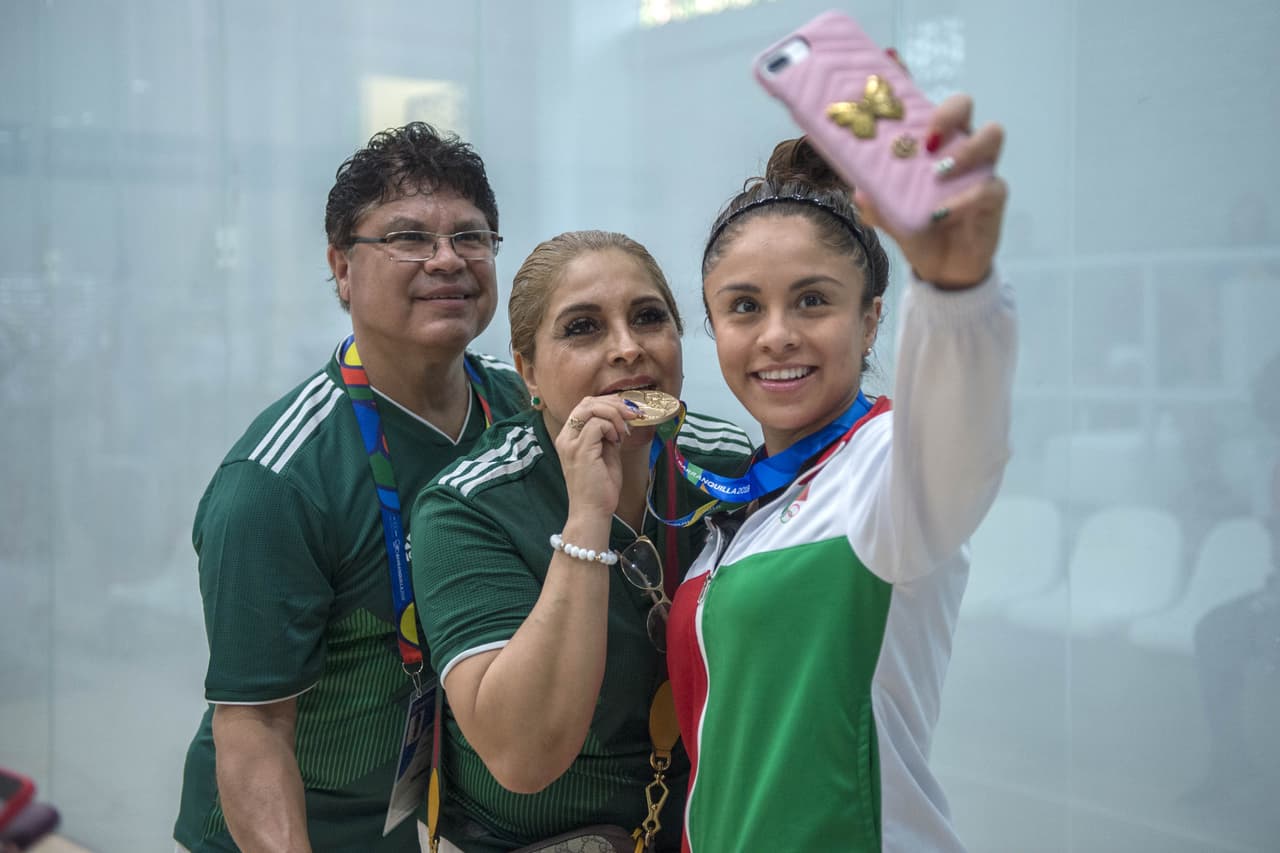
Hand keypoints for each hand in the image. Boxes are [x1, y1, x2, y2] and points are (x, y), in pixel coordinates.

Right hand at [554, 395, 637, 517]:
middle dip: (614, 404)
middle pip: (587, 402)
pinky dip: (612, 427)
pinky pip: (597, 424)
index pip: (585, 406)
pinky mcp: (580, 450)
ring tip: (625, 430)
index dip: (608, 403)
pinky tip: (617, 441)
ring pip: (591, 408)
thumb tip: (622, 420)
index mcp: (570, 437)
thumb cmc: (600, 488)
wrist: (593, 511)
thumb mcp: (607, 454)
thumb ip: (609, 435)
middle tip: (632, 414)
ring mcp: (571, 443)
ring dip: (615, 414)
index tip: (628, 413)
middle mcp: (566, 437)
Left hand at [855, 93, 1007, 288]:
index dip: (914, 90)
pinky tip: (941, 213)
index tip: (898, 93)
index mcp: (932, 142)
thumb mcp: (889, 215)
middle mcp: (959, 146)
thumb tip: (860, 191)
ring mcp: (980, 168)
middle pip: (965, 106)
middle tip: (927, 140)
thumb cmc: (916, 227)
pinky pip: (989, 187)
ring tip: (938, 173)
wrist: (940, 266)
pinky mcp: (993, 197)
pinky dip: (963, 199)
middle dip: (948, 113)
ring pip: (992, 135)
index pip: (925, 106)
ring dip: (965, 150)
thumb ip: (875, 202)